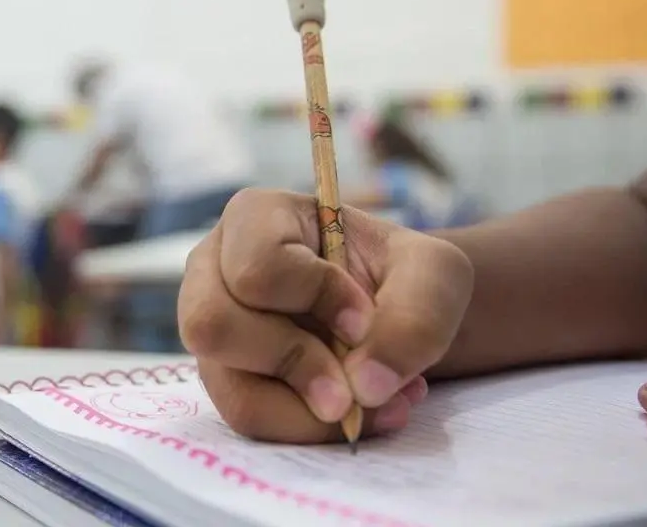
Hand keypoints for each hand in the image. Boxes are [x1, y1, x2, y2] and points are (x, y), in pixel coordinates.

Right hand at [178, 189, 473, 443]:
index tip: (364, 317)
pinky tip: (357, 413)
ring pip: (232, 390)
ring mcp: (211, 330)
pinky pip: (252, 420)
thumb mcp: (436, 273)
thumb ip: (418, 314)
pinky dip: (311, 428)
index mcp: (254, 218)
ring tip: (369, 403)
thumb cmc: (399, 274)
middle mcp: (212, 270)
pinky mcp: (225, 380)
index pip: (257, 267)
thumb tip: (365, 387)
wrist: (392, 310)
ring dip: (309, 410)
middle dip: (296, 363)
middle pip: (212, 327)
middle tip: (357, 380)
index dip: (316, 299)